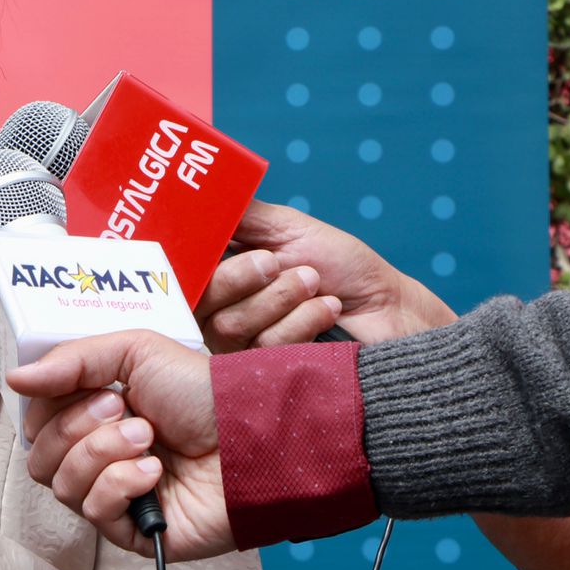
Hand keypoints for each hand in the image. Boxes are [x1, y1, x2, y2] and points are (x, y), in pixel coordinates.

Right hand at [8, 330, 234, 561]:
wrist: (250, 435)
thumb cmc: (200, 392)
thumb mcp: (134, 351)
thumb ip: (69, 361)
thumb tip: (15, 378)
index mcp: (91, 414)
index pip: (37, 421)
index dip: (52, 406)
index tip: (95, 387)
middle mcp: (97, 455)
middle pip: (40, 455)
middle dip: (81, 427)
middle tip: (126, 410)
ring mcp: (113, 494)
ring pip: (61, 485)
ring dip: (104, 453)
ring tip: (148, 440)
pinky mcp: (132, 529)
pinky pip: (94, 513)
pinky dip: (121, 485)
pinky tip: (155, 473)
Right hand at [197, 200, 454, 350]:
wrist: (388, 310)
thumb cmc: (342, 266)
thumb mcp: (287, 227)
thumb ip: (237, 215)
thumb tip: (194, 196)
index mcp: (221, 270)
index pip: (181, 270)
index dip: (190, 262)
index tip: (216, 248)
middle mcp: (221, 308)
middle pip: (199, 299)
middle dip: (241, 277)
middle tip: (276, 263)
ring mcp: (241, 344)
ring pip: (230, 326)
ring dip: (281, 298)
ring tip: (316, 284)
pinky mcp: (264, 373)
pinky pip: (263, 348)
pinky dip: (302, 322)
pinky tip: (327, 309)